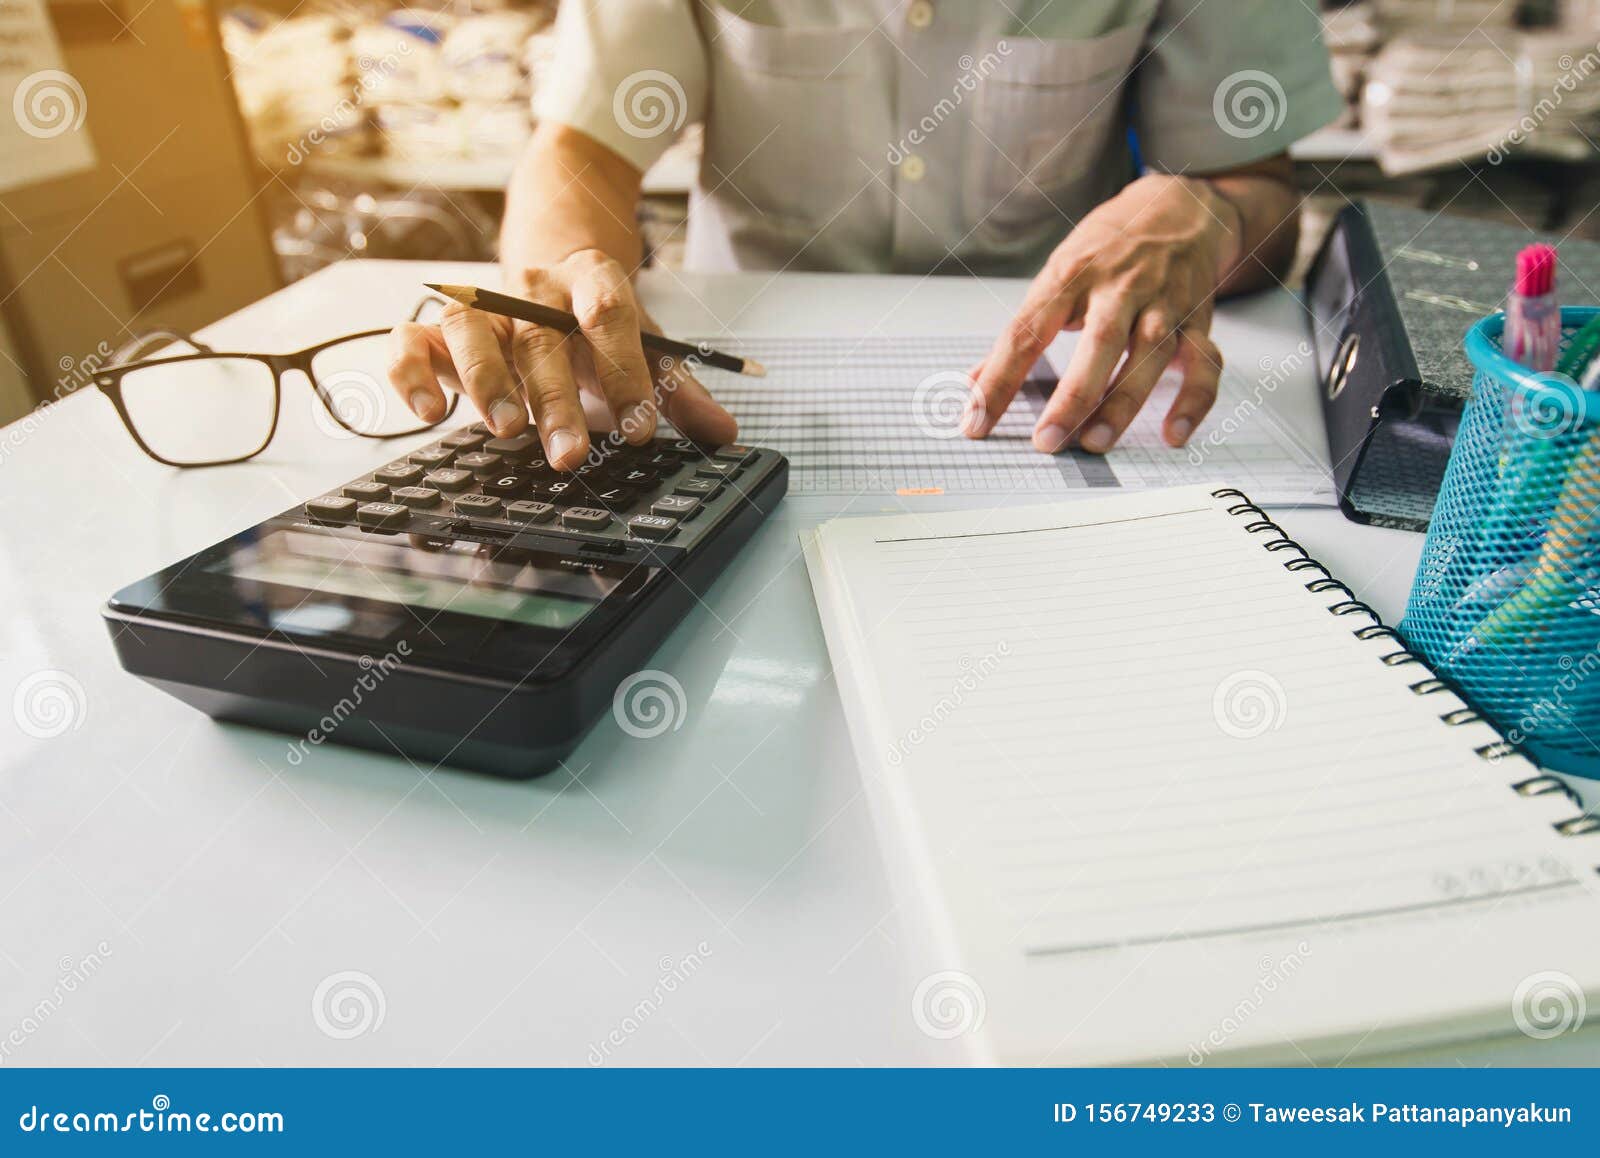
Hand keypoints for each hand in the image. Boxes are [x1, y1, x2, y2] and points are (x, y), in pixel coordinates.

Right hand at [386, 249, 736, 469]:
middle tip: (570, 455)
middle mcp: (530, 287)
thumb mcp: (644, 345)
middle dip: (556, 400)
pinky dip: (411, 374)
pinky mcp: (437, 328)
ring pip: (471, 329)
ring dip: (486, 381)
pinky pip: (410, 340)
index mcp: (590, 280)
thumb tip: (723, 433)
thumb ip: (678, 390)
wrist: (549, 260)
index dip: (625, 372)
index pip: (609, 316)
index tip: (638, 429)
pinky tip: (429, 414)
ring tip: (504, 431)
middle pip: (540, 337)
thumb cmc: (596, 321)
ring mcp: (480, 304)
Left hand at [967, 174, 1237, 453]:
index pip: (1027, 332)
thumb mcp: (1057, 273)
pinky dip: (1193, 401)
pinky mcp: (1197, 320)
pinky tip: (1173, 435)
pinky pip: (1204, 364)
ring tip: (1095, 442)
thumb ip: (1024, 330)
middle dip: (1073, 395)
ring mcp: (1163, 303)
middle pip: (1099, 341)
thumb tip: (975, 381)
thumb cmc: (1107, 247)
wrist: (1177, 206)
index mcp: (1071, 276)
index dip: (999, 380)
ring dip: (1123, 403)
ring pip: (1150, 353)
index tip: (977, 422)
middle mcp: (1120, 287)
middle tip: (1047, 440)